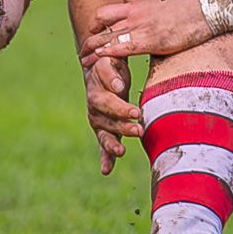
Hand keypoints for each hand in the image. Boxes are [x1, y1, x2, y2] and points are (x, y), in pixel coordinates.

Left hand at [80, 0, 212, 67]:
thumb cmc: (189, 2)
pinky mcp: (150, 42)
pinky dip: (109, 55)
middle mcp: (135, 15)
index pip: (107, 12)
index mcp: (138, 4)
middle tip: (83, 51)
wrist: (207, 8)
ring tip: (85, 62)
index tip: (92, 32)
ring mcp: (141, 28)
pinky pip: (122, 49)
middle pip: (102, 25)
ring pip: (108, 38)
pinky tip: (101, 63)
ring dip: (94, 51)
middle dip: (90, 39)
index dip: (96, 23)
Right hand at [84, 54, 141, 175]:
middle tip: (138, 128)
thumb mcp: (109, 63)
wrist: (102, 71)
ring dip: (113, 143)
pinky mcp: (103, 130)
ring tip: (122, 151)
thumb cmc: (111, 65)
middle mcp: (94, 107)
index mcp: (96, 89)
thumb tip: (118, 87)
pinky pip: (103, 145)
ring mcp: (98, 120)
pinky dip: (105, 157)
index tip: (133, 109)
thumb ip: (111, 74)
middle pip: (107, 118)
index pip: (108, 99)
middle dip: (122, 124)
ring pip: (104, 134)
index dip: (120, 105)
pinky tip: (106, 170)